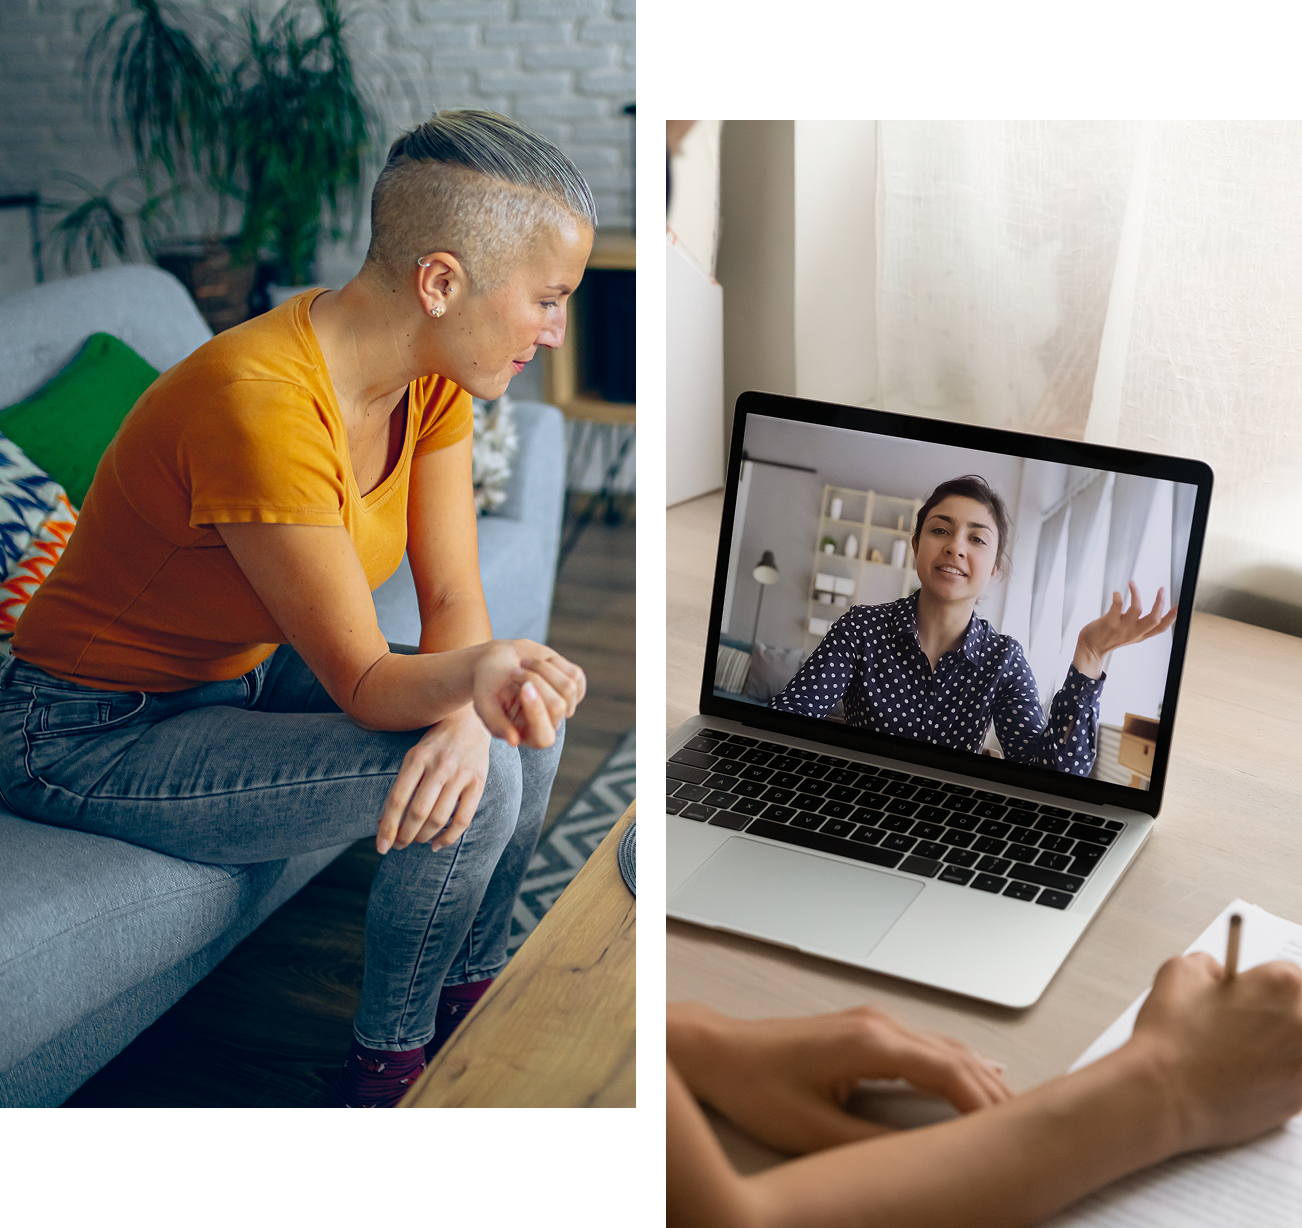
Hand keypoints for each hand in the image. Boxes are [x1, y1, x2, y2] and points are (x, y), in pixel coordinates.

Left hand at [376, 706, 490, 853]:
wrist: (470, 721)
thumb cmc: (436, 744)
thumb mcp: (415, 756)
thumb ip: (402, 785)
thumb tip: (384, 822)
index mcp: (417, 757)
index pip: (398, 799)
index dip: (388, 827)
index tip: (382, 847)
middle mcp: (439, 766)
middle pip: (417, 812)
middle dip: (405, 835)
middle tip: (399, 845)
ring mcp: (460, 774)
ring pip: (439, 818)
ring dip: (424, 837)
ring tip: (417, 841)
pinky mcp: (478, 782)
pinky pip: (463, 819)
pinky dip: (448, 837)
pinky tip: (437, 844)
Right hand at [471, 639, 585, 748]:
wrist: (499, 660)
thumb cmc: (488, 684)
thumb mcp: (484, 704)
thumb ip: (496, 724)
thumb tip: (514, 741)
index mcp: (528, 735)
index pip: (544, 737)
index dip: (537, 713)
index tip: (524, 687)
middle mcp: (550, 724)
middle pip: (557, 706)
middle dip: (535, 681)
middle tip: (515, 671)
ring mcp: (565, 705)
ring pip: (568, 687)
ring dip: (543, 669)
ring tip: (524, 663)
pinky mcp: (574, 686)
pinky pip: (576, 675)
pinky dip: (556, 663)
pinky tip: (540, 662)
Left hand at [667, 1002, 1011, 1154]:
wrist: (719, 1052)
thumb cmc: (756, 1085)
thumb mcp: (817, 1131)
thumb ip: (874, 1147)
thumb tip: (922, 1163)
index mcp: (872, 1043)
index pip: (951, 1074)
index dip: (987, 1107)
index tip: (1013, 1136)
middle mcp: (878, 1024)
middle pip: (957, 1058)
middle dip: (996, 1093)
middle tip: (1032, 1129)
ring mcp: (871, 1021)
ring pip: (945, 1047)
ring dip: (980, 1077)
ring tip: (1014, 1111)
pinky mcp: (863, 1028)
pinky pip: (926, 1044)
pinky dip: (957, 1064)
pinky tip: (976, 1074)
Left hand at [1074, 582, 1176, 677]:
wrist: (1090, 648)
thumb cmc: (1109, 638)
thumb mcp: (1130, 636)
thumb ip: (1140, 626)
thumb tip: (1152, 613)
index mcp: (1140, 635)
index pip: (1161, 628)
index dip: (1172, 617)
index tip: (1179, 606)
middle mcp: (1134, 632)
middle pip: (1154, 618)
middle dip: (1160, 602)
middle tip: (1162, 589)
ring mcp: (1122, 628)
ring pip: (1137, 609)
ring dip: (1136, 594)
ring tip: (1132, 584)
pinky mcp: (1109, 623)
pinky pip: (1117, 606)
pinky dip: (1118, 597)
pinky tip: (1116, 593)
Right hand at [1127, 953, 1301, 1153]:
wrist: (1164, 1096)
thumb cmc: (1171, 1041)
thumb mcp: (1179, 972)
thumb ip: (1210, 964)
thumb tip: (1219, 976)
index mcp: (1282, 986)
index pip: (1288, 972)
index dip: (1259, 983)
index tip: (1245, 993)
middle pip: (1301, 1009)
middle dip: (1276, 1012)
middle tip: (1243, 1020)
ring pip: (1298, 1044)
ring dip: (1279, 1043)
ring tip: (1242, 1049)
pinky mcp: (1299, 1100)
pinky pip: (1295, 1077)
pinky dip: (1276, 1074)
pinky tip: (1244, 1074)